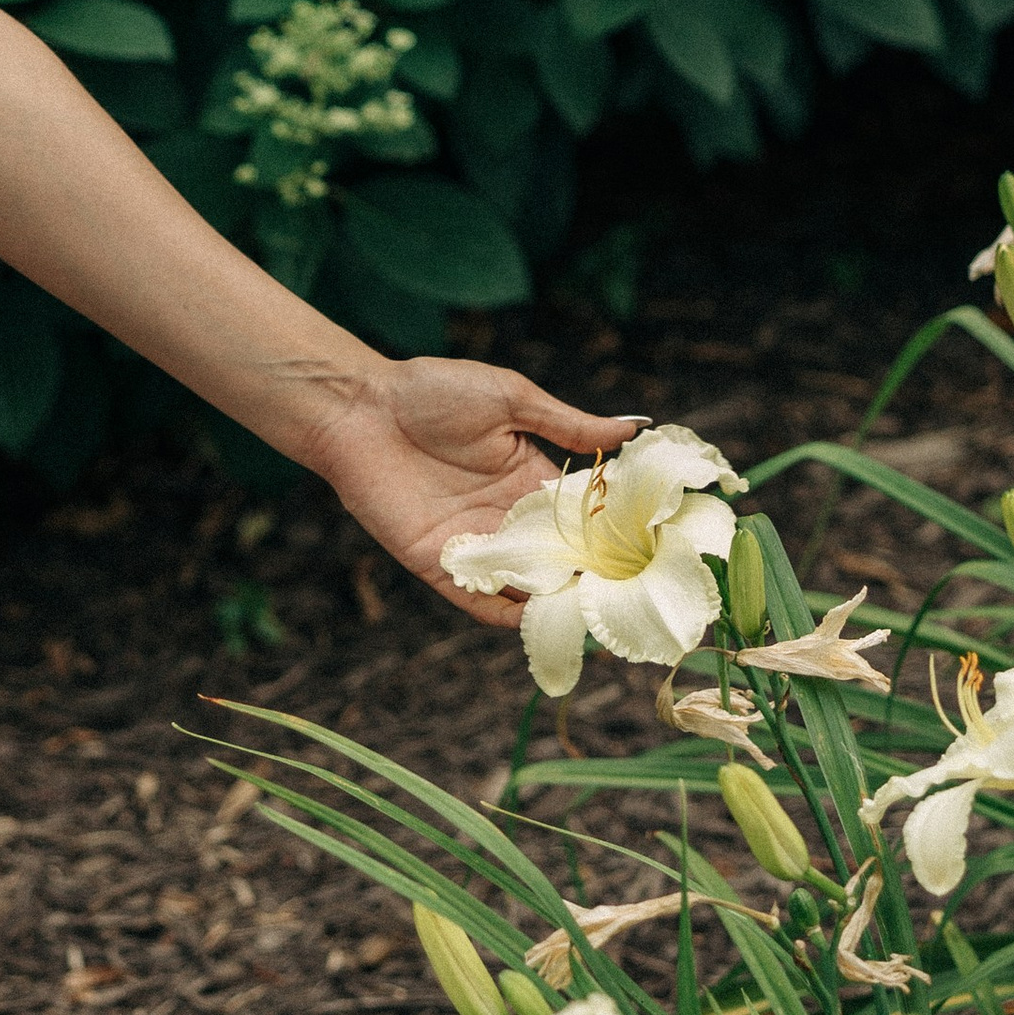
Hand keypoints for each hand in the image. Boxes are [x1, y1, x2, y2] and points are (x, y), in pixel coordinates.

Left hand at [302, 360, 640, 617]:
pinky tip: (537, 623)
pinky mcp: (438, 564)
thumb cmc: (433, 391)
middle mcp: (507, 517)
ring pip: (526, 587)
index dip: (614, 533)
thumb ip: (570, 424)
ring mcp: (475, 544)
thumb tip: (636, 426)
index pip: (583, 515)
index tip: (653, 550)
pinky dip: (507, 616)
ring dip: (556, 603)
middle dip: (592, 579)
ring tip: (595, 619)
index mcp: (530, 477)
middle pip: (560, 559)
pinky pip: (479, 601)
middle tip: (635, 598)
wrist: (360, 408)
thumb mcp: (512, 399)